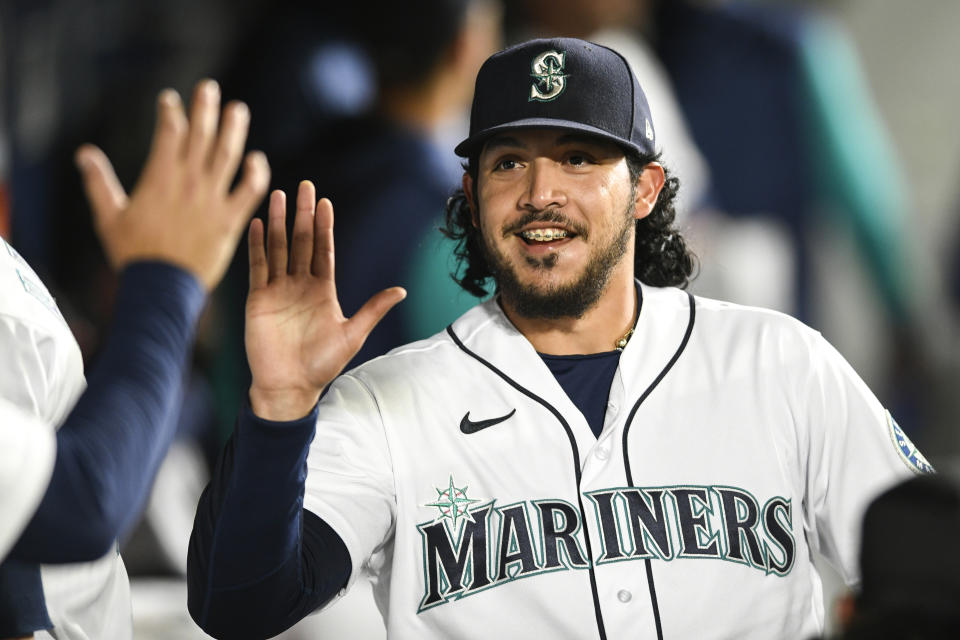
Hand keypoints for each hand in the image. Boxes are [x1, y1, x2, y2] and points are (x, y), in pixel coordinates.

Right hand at [76, 79, 269, 289]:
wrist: (160, 287)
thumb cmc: (133, 254)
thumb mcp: (109, 217)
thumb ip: (100, 183)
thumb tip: (84, 153)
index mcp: (159, 179)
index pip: (169, 134)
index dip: (170, 113)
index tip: (171, 100)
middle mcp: (189, 184)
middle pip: (201, 137)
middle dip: (205, 109)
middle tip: (210, 88)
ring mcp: (212, 200)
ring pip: (228, 156)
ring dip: (234, 130)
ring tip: (238, 110)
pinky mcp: (231, 220)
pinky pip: (250, 191)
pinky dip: (257, 174)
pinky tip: (258, 159)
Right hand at [245, 181, 405, 420]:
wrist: (289, 386)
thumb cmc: (322, 365)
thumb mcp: (352, 334)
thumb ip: (373, 309)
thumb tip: (402, 291)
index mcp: (323, 291)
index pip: (323, 251)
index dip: (323, 227)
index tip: (324, 203)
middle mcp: (300, 285)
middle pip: (301, 242)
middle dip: (302, 215)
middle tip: (304, 186)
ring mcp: (278, 290)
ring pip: (278, 248)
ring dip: (279, 223)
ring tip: (278, 196)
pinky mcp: (258, 299)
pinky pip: (257, 267)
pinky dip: (257, 246)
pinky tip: (258, 224)